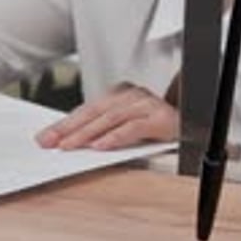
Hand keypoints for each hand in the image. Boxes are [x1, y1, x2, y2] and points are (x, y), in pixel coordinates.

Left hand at [36, 83, 178, 150]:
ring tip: (70, 146)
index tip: (44, 138)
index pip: (85, 110)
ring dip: (87, 134)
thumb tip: (69, 142)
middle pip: (93, 112)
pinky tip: (101, 146)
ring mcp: (146, 104)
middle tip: (50, 142)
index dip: (63, 124)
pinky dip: (116, 137)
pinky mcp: (160, 118)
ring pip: (110, 119)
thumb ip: (101, 129)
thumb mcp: (125, 124)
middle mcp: (130, 96)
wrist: (196, 124)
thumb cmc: (157, 126)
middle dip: (68, 128)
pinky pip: (134, 127)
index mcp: (119, 95)